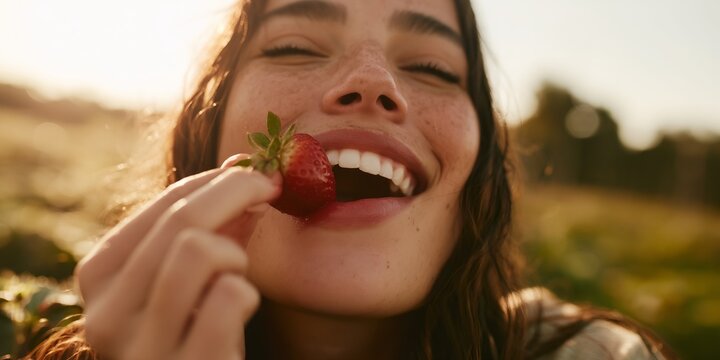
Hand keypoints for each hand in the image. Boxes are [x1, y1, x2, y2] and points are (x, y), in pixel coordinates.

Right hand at [76, 155, 279, 359]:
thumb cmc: (196, 332)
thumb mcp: (189, 277)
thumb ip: (209, 228)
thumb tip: (243, 167)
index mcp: (101, 280)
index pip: (164, 207)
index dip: (216, 180)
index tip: (255, 170)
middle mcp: (105, 314)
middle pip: (183, 221)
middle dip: (238, 190)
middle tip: (273, 186)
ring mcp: (140, 347)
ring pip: (198, 250)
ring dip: (235, 253)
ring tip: (238, 275)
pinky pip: (227, 296)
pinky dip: (245, 293)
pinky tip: (239, 311)